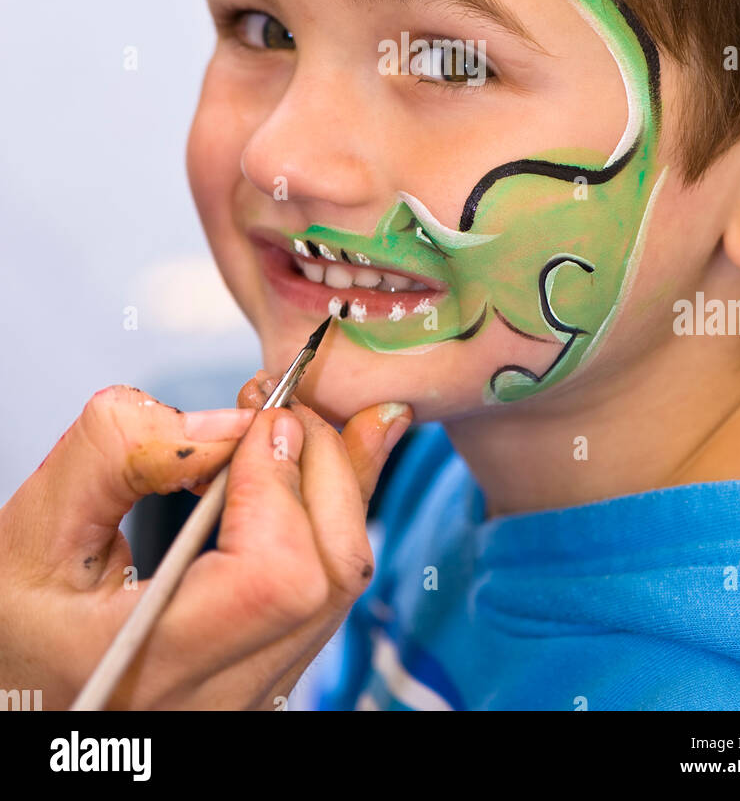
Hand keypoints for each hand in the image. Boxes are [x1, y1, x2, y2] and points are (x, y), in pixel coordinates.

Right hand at [0, 383, 410, 708]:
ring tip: (288, 425)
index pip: (275, 575)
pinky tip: (305, 465)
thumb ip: (122, 453)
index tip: (253, 419)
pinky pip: (327, 594)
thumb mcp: (34, 526)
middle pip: (328, 574)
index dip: (278, 479)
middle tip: (277, 407)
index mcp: (149, 668)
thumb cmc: (14, 620)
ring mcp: (250, 695)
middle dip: (321, 465)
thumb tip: (230, 422)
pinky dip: (328, 516)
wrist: (12, 691)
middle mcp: (216, 699)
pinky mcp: (265, 675)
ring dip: (333, 484)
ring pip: (341, 584)